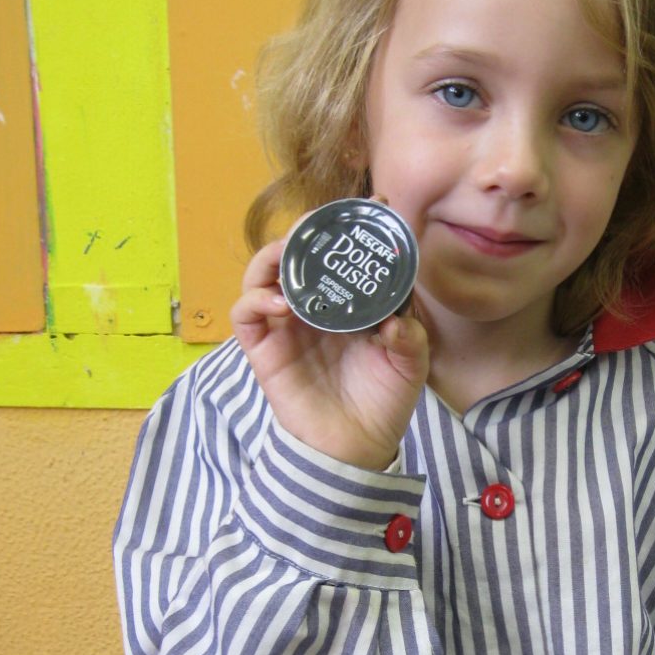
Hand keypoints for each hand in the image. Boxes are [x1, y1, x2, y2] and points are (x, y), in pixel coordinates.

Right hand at [231, 237, 428, 469]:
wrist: (356, 449)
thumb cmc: (382, 403)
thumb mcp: (409, 366)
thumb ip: (409, 338)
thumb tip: (394, 319)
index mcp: (350, 302)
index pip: (345, 253)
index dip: (355, 227)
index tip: (376, 205)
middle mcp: (315, 306)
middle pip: (300, 253)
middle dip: (308, 231)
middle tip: (321, 224)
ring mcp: (286, 325)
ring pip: (265, 272)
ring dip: (275, 256)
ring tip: (292, 255)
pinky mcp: (263, 349)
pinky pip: (245, 313)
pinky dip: (256, 299)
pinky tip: (280, 304)